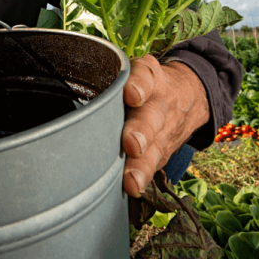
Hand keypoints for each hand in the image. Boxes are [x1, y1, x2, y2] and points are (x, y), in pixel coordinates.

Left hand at [120, 55, 209, 197]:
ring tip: (131, 180)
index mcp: (147, 75)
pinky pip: (159, 160)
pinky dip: (146, 174)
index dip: (139, 84)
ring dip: (143, 164)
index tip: (132, 95)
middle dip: (142, 130)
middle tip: (132, 144)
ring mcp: (165, 126)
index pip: (145, 75)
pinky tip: (136, 187)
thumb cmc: (142, 83)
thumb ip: (109, 79)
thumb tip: (70, 104)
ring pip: (156, 145)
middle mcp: (158, 100)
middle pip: (151, 115)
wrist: (188, 94)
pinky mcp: (167, 146)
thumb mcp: (135, 71)